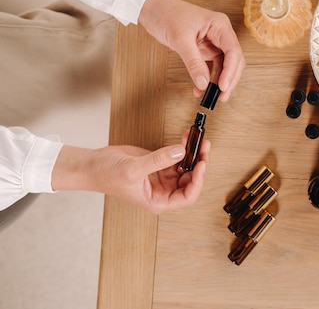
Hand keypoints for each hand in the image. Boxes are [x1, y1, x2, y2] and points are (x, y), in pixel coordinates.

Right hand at [51, 134, 209, 213]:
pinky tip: (187, 138)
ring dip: (194, 154)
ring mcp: (162, 178)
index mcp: (158, 201)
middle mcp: (163, 191)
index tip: (201, 165)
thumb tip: (181, 152)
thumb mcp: (133, 169)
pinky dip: (184, 147)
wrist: (93, 164)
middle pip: (191, 180)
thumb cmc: (107, 176)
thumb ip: (159, 160)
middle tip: (204, 148)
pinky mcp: (160, 165)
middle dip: (200, 164)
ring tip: (198, 140)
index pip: (187, 197)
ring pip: (187, 167)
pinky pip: (178, 157)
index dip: (197, 182)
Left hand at [138, 0, 244, 99]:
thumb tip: (203, 83)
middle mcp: (220, 34)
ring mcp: (212, 42)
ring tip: (212, 95)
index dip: (231, 71)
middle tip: (222, 96)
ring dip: (219, 81)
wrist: (151, 8)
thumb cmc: (167, 14)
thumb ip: (193, 62)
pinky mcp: (203, 49)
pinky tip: (200, 89)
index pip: (233, 51)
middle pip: (233, 60)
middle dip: (229, 79)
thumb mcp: (180, 39)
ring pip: (224, 66)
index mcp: (220, 25)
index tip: (223, 86)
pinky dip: (206, 79)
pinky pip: (210, 67)